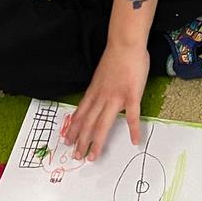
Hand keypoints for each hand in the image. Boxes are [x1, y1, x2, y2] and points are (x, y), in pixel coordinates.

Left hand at [60, 41, 148, 160]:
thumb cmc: (116, 56)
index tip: (67, 140)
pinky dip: (133, 129)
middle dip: (81, 141)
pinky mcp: (132, 95)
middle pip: (88, 123)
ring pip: (103, 124)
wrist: (125, 43)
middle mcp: (101, 97)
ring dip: (97, 142)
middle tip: (77, 156)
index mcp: (94, 91)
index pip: (80, 114)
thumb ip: (99, 87)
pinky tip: (135, 141)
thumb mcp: (101, 74)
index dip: (73, 129)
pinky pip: (132, 116)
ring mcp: (116, 97)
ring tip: (93, 156)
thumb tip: (98, 95)